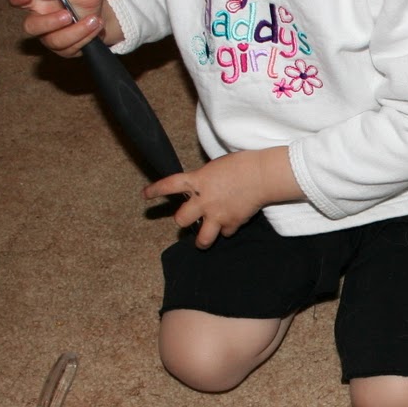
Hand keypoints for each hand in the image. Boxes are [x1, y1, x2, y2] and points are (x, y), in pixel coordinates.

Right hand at [7, 0, 122, 57]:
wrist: (97, 18)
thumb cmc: (84, 1)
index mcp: (38, 1)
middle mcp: (40, 20)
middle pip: (31, 26)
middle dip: (49, 22)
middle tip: (67, 15)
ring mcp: (50, 37)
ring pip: (55, 41)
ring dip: (76, 31)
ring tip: (94, 20)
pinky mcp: (64, 50)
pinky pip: (71, 48)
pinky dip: (85, 37)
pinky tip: (96, 28)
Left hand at [144, 148, 303, 248]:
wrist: (262, 175)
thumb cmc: (241, 165)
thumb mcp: (215, 168)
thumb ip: (203, 180)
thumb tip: (200, 189)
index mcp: (198, 181)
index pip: (170, 185)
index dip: (155, 191)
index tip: (145, 195)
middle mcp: (204, 200)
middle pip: (181, 219)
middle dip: (182, 221)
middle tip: (186, 220)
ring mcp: (217, 214)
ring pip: (202, 238)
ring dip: (202, 240)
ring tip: (203, 241)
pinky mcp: (232, 223)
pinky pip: (225, 233)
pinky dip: (228, 229)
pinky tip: (232, 222)